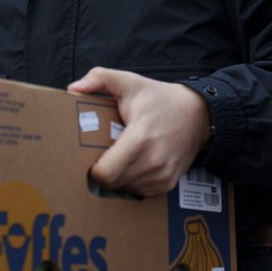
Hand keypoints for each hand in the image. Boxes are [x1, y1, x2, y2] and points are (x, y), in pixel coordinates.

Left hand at [68, 67, 211, 196]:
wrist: (199, 115)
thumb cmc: (160, 99)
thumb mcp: (130, 82)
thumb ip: (100, 78)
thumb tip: (73, 88)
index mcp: (140, 137)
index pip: (106, 173)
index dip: (92, 170)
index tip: (87, 158)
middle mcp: (153, 161)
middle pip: (112, 183)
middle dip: (101, 173)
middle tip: (98, 158)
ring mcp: (162, 175)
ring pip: (125, 189)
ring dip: (116, 179)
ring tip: (116, 160)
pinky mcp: (168, 184)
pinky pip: (139, 192)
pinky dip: (131, 183)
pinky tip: (131, 165)